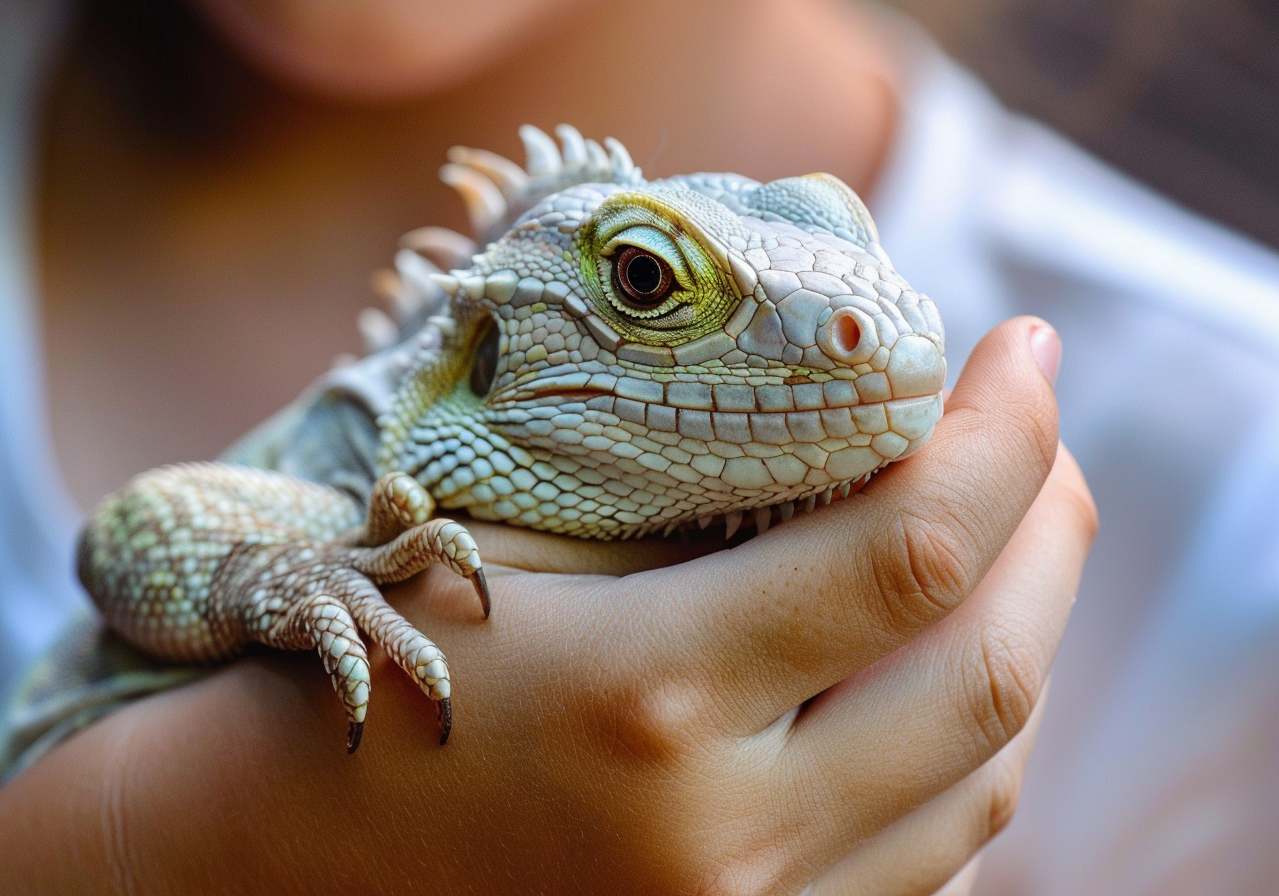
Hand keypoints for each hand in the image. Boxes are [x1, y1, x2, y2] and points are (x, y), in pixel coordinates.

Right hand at [0, 317, 1094, 894]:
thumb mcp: (529, 556)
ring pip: (984, 780)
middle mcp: (723, 838)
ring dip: (1021, 636)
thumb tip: (880, 438)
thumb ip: (706, 513)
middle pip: (989, 674)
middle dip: (1049, 527)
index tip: (1025, 347)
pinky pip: (933, 859)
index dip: (1003, 433)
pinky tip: (934, 666)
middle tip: (1038, 434)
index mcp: (647, 699)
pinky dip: (962, 747)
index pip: (910, 551)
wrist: (298, 859)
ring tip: (1009, 536)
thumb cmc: (395, 670)